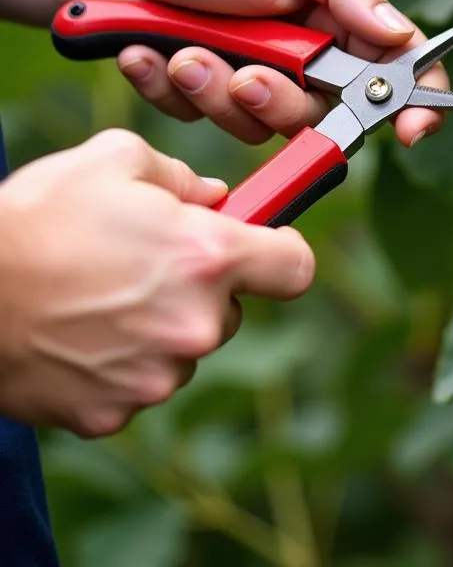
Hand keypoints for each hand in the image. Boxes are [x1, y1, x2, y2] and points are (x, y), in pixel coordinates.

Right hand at [0, 129, 313, 436]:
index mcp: (208, 256)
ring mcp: (155, 376)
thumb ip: (183, 177)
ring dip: (161, 326)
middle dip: (203, 288)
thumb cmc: (36, 219)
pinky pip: (138, 384)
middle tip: (149, 265)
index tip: (266, 244)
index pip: (295, 268)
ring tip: (101, 297)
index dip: (282, 252)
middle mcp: (195, 323)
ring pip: (185, 348)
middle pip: (232, 310)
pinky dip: (119, 364)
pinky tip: (79, 334)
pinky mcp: (113, 414)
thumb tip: (215, 198)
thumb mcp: (116, 161)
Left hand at [110, 0, 446, 147]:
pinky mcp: (209, 105)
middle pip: (325, 116)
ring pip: (260, 127)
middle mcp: (308, 65)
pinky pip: (203, 122)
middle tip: (248, 77)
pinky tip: (152, 56)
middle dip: (280, 101)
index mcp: (341, 23)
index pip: (399, 71)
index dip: (415, 105)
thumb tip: (399, 34)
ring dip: (215, 89)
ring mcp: (258, 89)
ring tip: (184, 50)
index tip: (410, 133)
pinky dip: (172, 89)